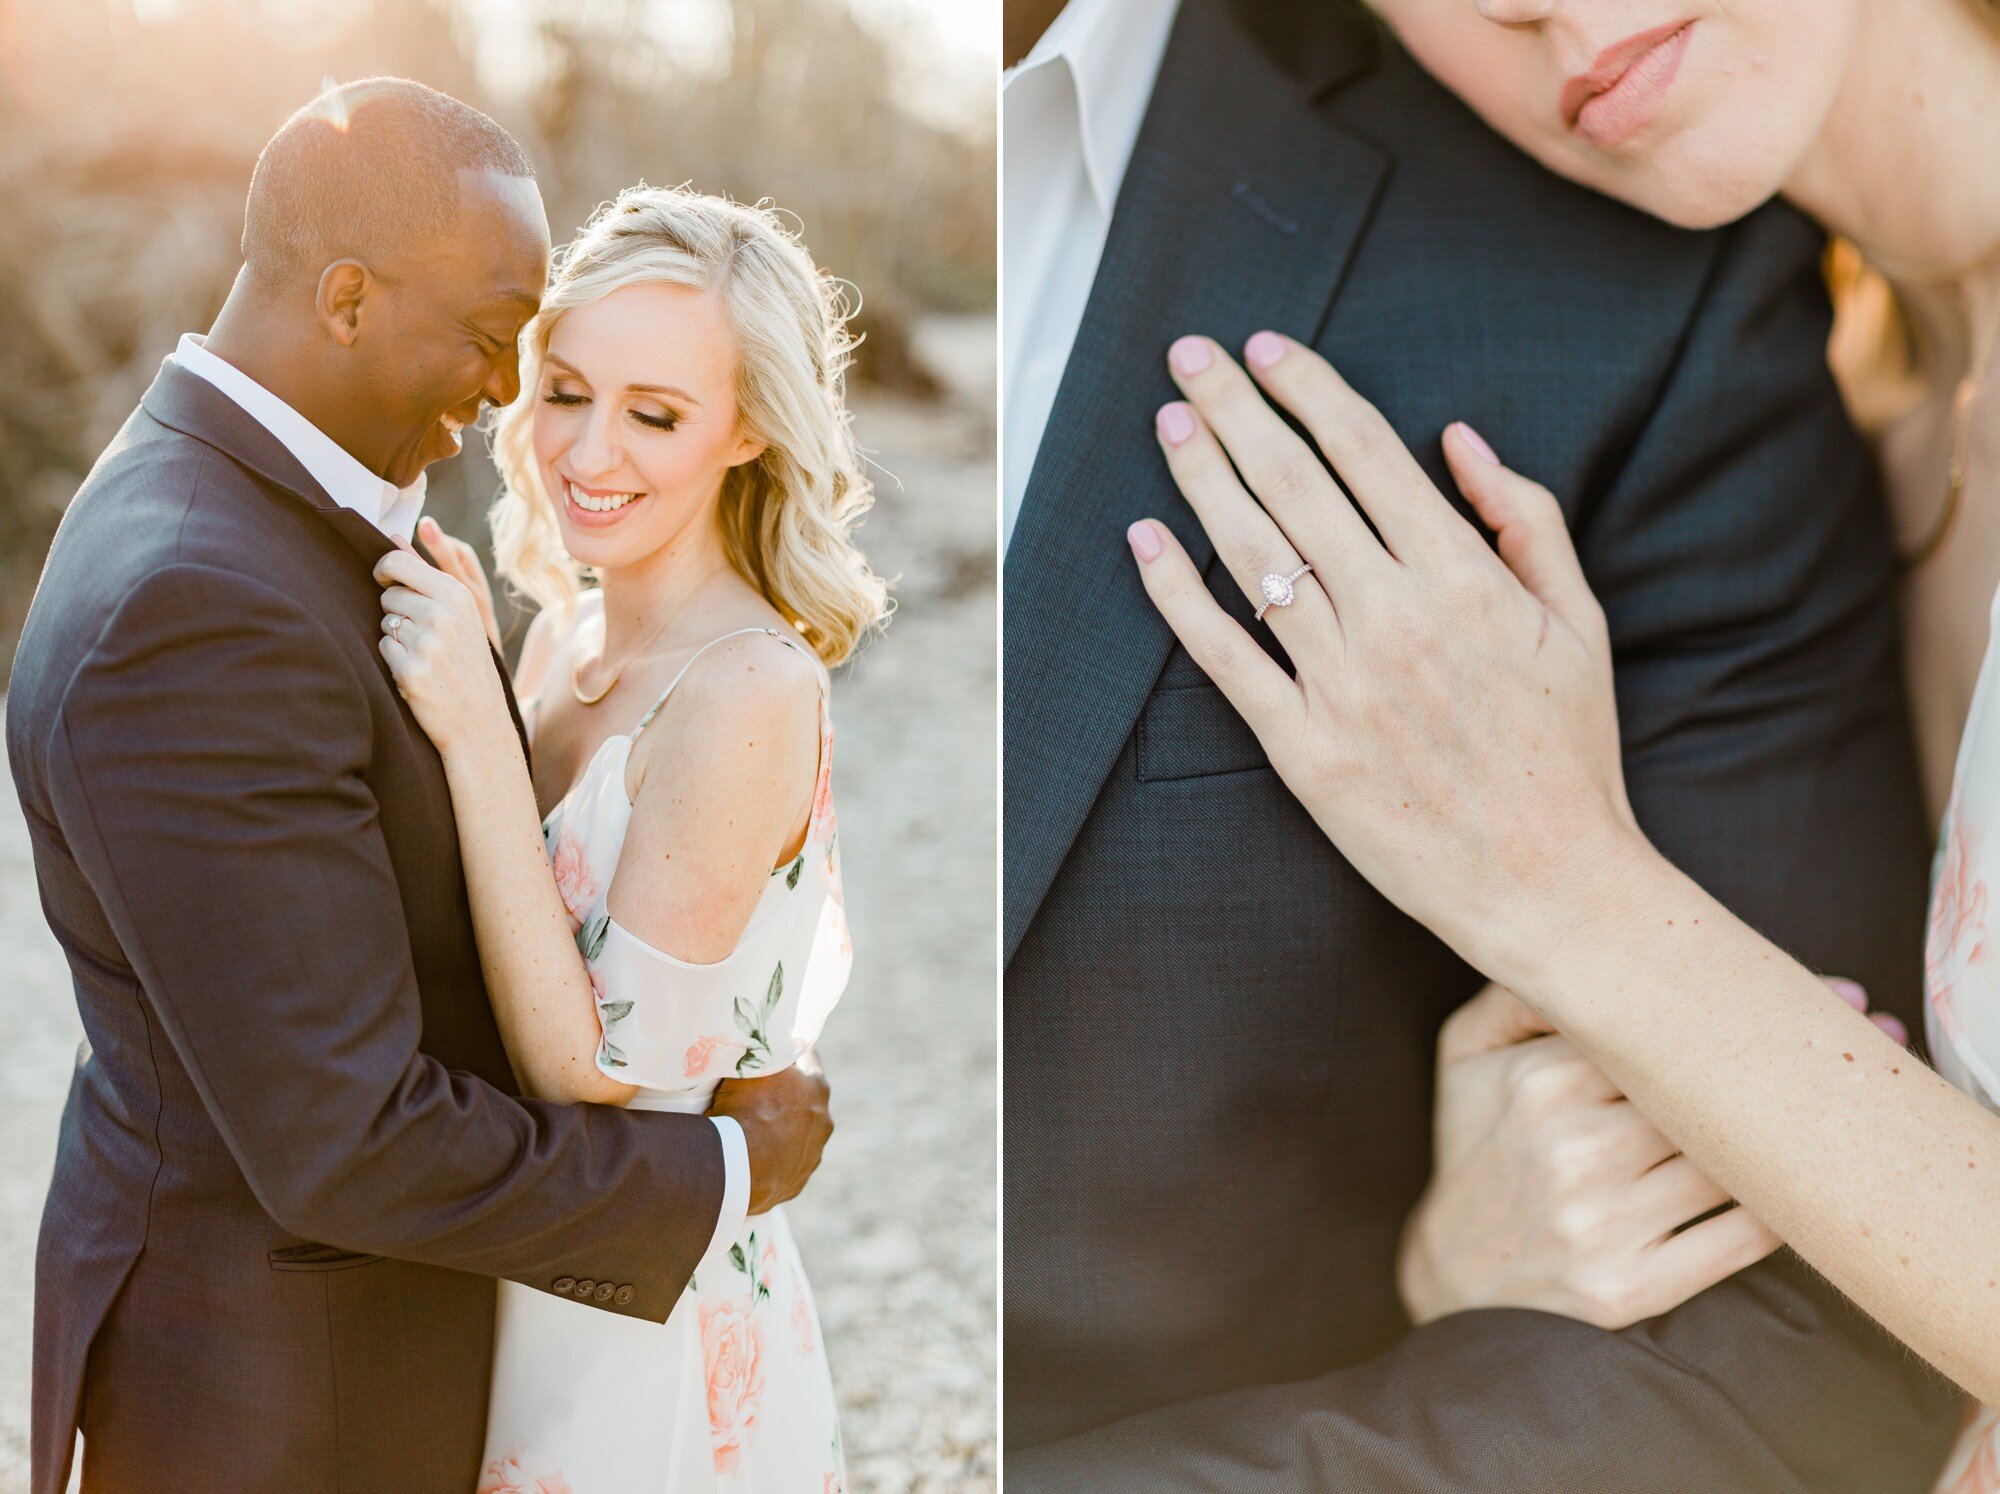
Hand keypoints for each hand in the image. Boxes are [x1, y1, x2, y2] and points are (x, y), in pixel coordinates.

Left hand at [374, 538, 512, 758]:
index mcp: (457, 596)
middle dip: (396, 612)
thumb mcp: (460, 613)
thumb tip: (392, 535)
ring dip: (397, 638)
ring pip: (385, 623)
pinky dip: (394, 661)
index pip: (397, 563)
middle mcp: (443, 616)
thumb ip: (426, 573)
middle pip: (388, 596)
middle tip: (422, 634)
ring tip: (424, 655)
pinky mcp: (411, 672)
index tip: (388, 584)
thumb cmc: (467, 661)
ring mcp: (427, 645)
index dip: (385, 572)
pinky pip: (383, 649)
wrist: (480, 720)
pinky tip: (418, 673)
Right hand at [709, 1048, 832, 1214]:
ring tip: (753, 1129)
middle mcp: (823, 1120)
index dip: (791, 1052)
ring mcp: (812, 1154)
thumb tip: (768, 1040)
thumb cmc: (744, 1107)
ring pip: (800, 1133)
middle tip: (759, 1093)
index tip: (777, 1049)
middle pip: (806, 1098)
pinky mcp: (798, 1182)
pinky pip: (786, 1163)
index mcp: (817, 1087)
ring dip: (783, 1128)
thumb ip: (766, 1053)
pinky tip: (753, 1155)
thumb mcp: (754, 1066)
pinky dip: (774, 1158)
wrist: (734, 1167)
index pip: (808, 1058)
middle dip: (787, 1093)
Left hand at [1128, 333, 1640, 993]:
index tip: (1265, 347)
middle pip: (1294, 485)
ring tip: (1168, 421)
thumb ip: (1522, 518)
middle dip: (1235, 409)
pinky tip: (1146, 538)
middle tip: (1189, 355)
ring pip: (1252, 555)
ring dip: (1202, 478)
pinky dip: (1177, 590)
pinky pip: (1224, 653)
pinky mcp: (1301, 746)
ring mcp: (1342, 683)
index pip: (1366, 452)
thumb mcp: (1578, 622)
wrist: (1551, 884)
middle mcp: (1396, 618)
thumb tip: (1457, 438)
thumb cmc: (1568, 752)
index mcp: (1465, 578)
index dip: (1307, 389)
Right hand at [1400, 977, 1907, 1327]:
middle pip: (1712, 1092)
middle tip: (1876, 1029)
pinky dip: (1784, 1209)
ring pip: (1733, 1162)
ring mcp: (1603, 1224)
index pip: (1664, 1030)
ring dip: (1805, 1131)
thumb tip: (1588, 938)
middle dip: (1795, 1059)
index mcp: (1540, 1082)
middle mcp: (1573, 1150)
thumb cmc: (1473, 1149)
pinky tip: (1812, 1181)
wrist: (1449, 1272)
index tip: (1833, 987)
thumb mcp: (1464, 1057)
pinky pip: (1739, 1241)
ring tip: (1860, 1099)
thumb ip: (1518, 992)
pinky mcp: (1629, 1289)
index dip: (1751, 1006)